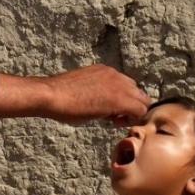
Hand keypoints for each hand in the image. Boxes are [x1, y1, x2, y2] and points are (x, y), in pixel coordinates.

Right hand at [0, 65, 149, 124]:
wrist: (51, 95)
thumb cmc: (59, 96)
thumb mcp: (82, 90)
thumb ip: (96, 94)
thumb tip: (101, 107)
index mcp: (105, 71)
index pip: (127, 86)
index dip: (122, 101)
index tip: (110, 112)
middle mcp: (116, 75)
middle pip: (138, 93)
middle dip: (130, 107)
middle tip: (115, 118)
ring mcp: (120, 86)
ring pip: (143, 101)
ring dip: (132, 112)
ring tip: (115, 121)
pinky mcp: (120, 99)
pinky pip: (140, 110)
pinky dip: (133, 119)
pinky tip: (116, 123)